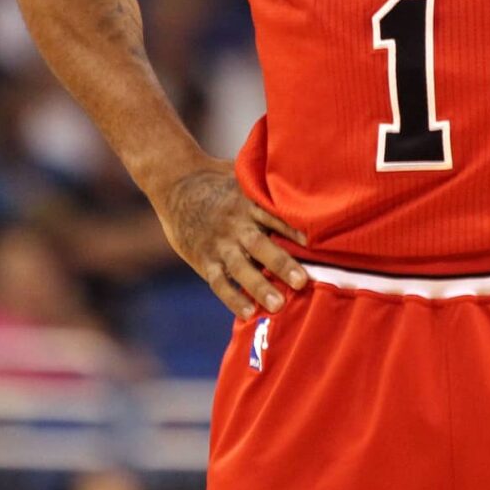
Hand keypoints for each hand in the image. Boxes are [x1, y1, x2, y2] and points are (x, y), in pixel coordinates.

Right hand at [149, 158, 309, 318]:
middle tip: (302, 281)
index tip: (313, 243)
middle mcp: (236, 225)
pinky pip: (219, 282)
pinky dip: (233, 298)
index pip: (273, 216)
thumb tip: (306, 176)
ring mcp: (220, 244)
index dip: (293, 229)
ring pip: (241, 268)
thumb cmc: (220, 182)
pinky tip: (249, 313)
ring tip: (278, 305)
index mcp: (248, 203)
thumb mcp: (244, 176)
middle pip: (260, 245)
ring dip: (260, 286)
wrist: (176, 185)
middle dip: (282, 263)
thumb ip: (269, 185)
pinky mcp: (206, 259)